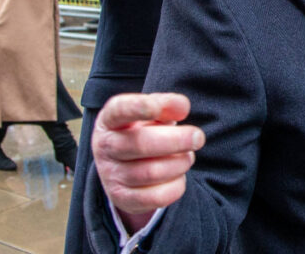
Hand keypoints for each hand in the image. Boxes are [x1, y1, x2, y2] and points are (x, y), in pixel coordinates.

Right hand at [92, 93, 204, 231]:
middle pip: (141, 144)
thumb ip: (166, 106)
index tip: (158, 107)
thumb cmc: (143, 131)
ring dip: (179, 163)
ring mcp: (111, 175)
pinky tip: (179, 176)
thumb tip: (182, 107)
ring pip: (152, 172)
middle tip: (198, 137)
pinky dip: (176, 186)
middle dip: (176, 140)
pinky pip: (156, 197)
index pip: (120, 110)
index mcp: (110, 119)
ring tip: (187, 157)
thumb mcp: (152, 114)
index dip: (139, 107)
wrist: (125, 165)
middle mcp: (105, 146)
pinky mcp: (122, 198)